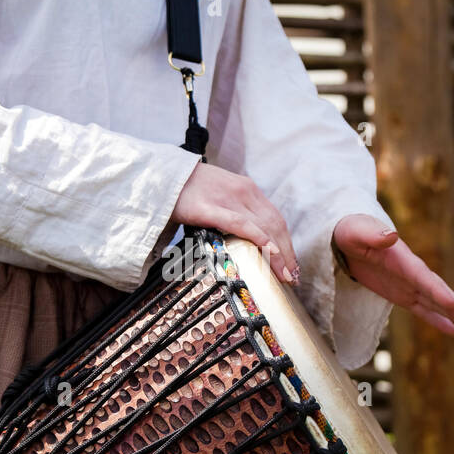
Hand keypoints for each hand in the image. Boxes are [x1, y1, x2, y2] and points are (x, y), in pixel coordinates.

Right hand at [171, 163, 298, 283]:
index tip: (290, 263)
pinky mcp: (211, 209)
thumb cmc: (186, 191)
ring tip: (285, 275)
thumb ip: (233, 213)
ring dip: (279, 254)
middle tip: (292, 276)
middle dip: (288, 253)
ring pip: (265, 227)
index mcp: (247, 189)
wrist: (160, 177)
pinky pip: (242, 225)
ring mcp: (228, 199)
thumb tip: (245, 241)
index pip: (275, 218)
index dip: (287, 242)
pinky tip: (271, 253)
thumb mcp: (218, 196)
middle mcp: (244, 192)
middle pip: (276, 225)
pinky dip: (261, 239)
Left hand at [333, 214, 453, 335]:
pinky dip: (437, 320)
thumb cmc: (351, 231)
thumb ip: (373, 235)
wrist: (346, 237)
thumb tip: (391, 235)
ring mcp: (408, 284)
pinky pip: (422, 309)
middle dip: (453, 305)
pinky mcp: (401, 295)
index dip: (437, 291)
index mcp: (401, 257)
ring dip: (452, 313)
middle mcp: (410, 272)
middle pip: (435, 290)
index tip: (453, 304)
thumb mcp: (356, 232)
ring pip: (434, 301)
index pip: (422, 277)